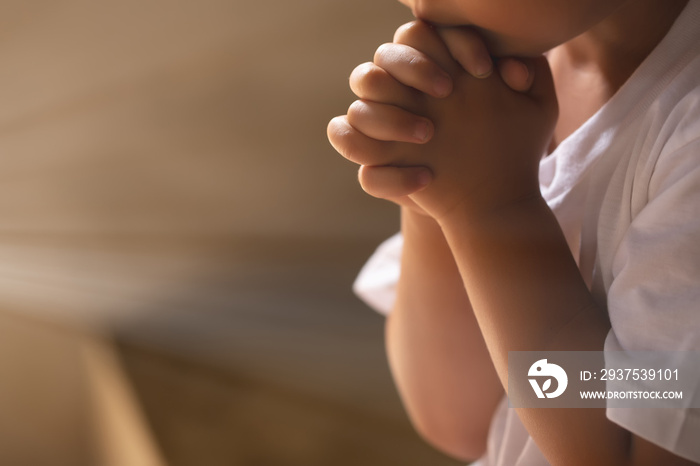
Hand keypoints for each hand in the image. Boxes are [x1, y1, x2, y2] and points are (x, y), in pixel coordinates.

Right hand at [328, 21, 535, 214]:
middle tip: (448, 92)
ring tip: (429, 136)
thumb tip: (513, 69)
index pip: (421, 33)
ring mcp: (384, 130)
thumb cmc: (509, 145)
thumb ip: (530, 75)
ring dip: (389, 118)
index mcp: (433, 69)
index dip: (447, 42)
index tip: (482, 70)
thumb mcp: (532, 111)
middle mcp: (401, 94)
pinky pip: (353, 154)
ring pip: (357, 108)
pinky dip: (383, 170)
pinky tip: (425, 179)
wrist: (493, 197)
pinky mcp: (377, 165)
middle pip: (380, 59)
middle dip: (412, 67)